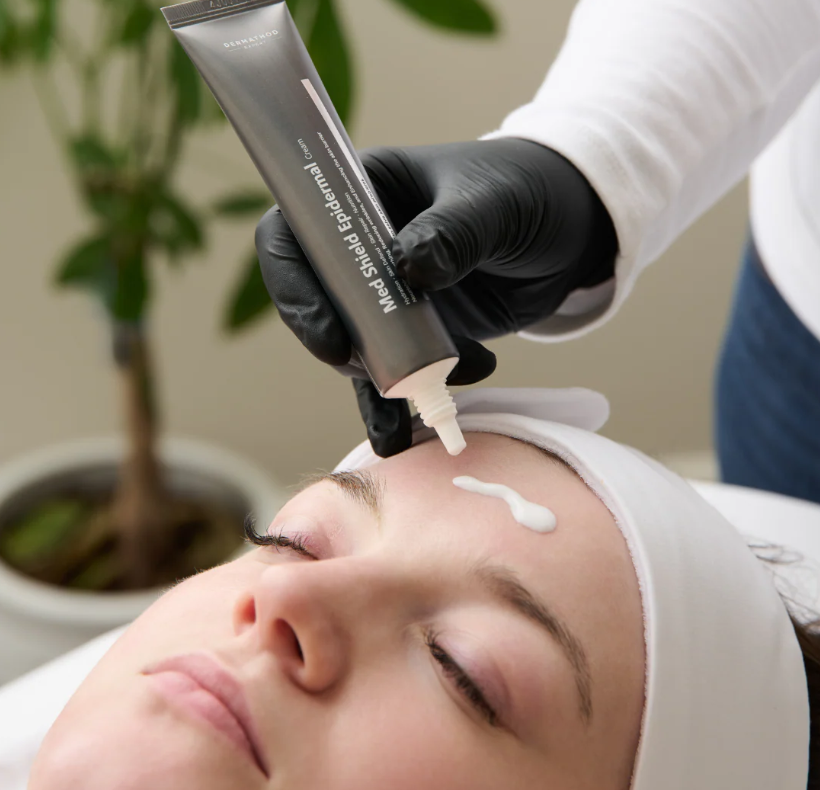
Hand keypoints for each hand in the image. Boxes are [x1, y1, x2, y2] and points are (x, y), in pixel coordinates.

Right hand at [256, 138, 617, 456]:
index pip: (294, 233)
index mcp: (364, 193)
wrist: (573, 232)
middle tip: (380, 375)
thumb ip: (454, 229)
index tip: (332, 335)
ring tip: (426, 396)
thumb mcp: (496, 202)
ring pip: (352, 346)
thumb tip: (408, 268)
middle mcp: (362, 245)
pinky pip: (393, 373)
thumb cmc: (531, 191)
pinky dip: (398, 406)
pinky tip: (409, 434)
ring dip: (376, 380)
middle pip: (315, 301)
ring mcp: (386, 293)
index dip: (293, 285)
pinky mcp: (414, 332)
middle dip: (338, 345)